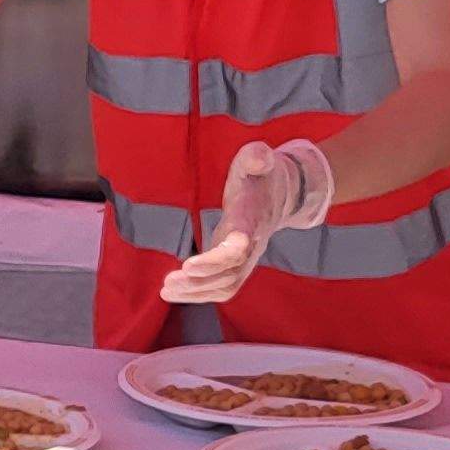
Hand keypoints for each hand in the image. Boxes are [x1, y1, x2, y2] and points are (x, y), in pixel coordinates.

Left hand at [162, 140, 333, 303]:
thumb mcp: (257, 160)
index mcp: (252, 220)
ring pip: (227, 284)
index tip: (188, 265)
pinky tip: (176, 292)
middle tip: (168, 283)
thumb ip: (257, 157)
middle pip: (231, 272)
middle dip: (199, 281)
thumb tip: (259, 156)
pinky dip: (200, 293)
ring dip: (196, 291)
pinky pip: (224, 286)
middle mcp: (253, 244)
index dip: (215, 259)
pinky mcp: (238, 264)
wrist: (281, 194)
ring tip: (167, 291)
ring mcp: (247, 257)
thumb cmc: (261, 175)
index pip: (239, 247)